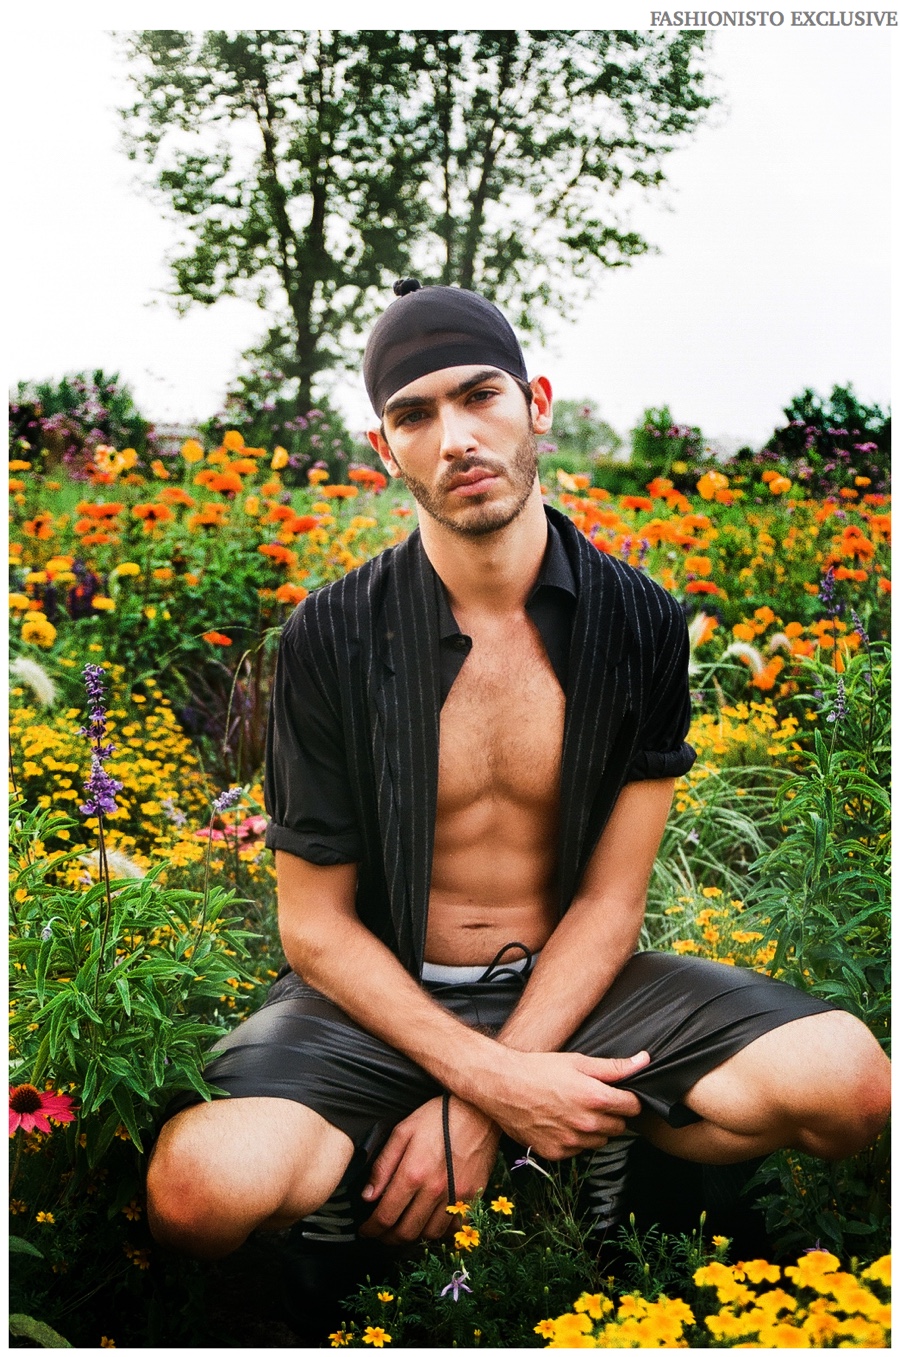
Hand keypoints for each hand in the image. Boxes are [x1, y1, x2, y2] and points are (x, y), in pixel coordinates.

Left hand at [358, 1096, 500, 1244]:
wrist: (478, 1110)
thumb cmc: (439, 1116)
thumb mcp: (403, 1131)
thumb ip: (383, 1165)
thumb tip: (368, 1196)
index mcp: (413, 1173)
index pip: (386, 1216)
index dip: (372, 1229)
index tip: (366, 1230)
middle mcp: (435, 1190)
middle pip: (407, 1232)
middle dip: (388, 1238)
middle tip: (381, 1233)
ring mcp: (456, 1195)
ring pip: (430, 1234)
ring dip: (414, 1237)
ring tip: (404, 1228)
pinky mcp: (474, 1196)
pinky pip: (455, 1227)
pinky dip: (441, 1232)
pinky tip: (431, 1222)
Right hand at [478, 1049, 649, 1159]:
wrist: (502, 1086)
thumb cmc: (538, 1069)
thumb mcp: (578, 1062)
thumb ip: (614, 1067)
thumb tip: (643, 1061)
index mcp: (596, 1099)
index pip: (633, 1107)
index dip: (628, 1099)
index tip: (618, 1094)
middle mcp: (586, 1125)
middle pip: (619, 1127)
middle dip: (612, 1114)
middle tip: (593, 1100)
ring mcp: (571, 1142)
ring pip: (599, 1141)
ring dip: (594, 1130)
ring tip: (574, 1110)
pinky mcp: (556, 1153)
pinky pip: (577, 1151)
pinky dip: (574, 1140)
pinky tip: (560, 1123)